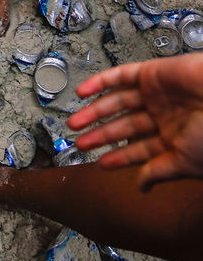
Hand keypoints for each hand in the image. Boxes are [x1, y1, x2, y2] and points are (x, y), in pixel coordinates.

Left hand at [69, 52, 202, 191]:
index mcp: (176, 137)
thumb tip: (142, 187)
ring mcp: (158, 94)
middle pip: (125, 126)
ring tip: (75, 123)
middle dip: (101, 135)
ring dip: (95, 111)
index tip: (100, 163)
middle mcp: (166, 115)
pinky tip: (82, 93)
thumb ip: (160, 171)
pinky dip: (100, 82)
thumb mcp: (185, 160)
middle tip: (78, 141)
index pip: (141, 149)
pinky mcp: (153, 73)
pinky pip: (121, 75)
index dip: (120, 156)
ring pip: (118, 102)